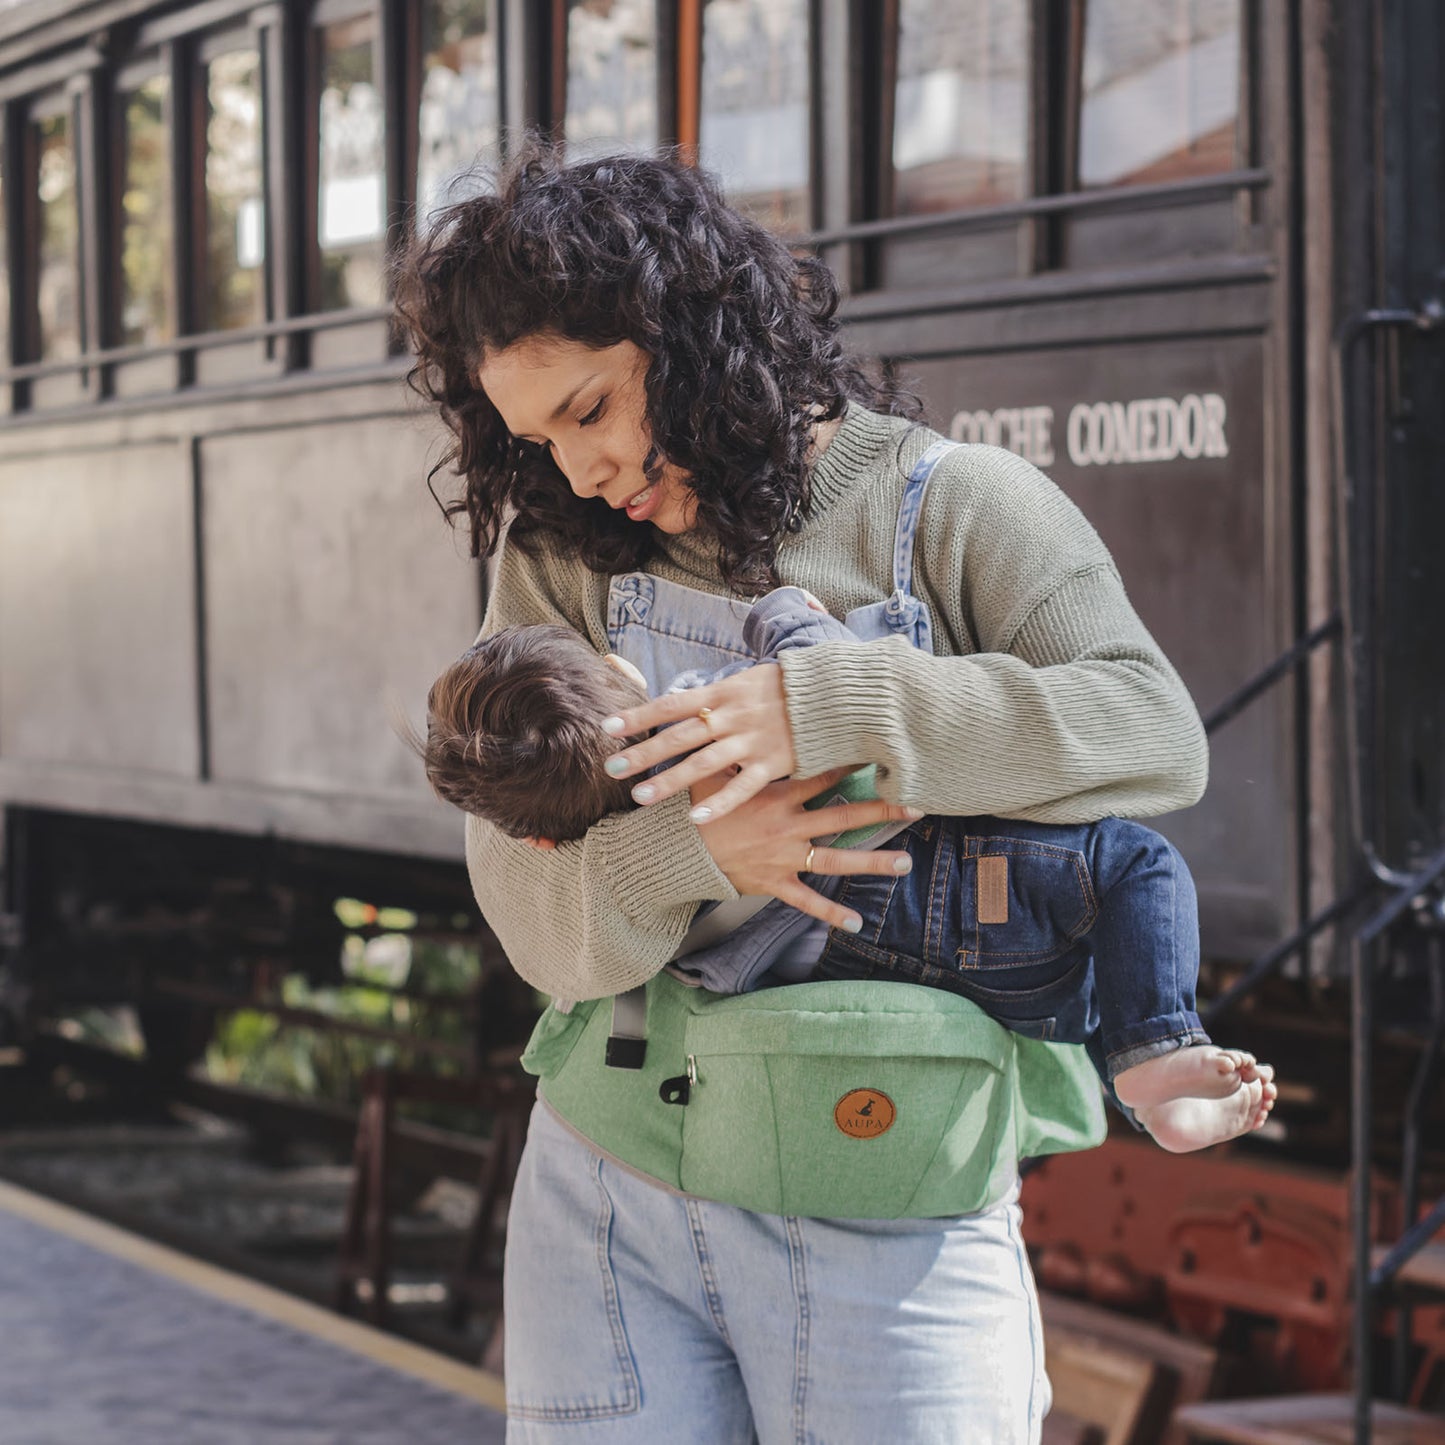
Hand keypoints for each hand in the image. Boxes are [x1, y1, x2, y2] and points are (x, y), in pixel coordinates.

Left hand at [603, 664, 795, 821]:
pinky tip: (696, 818)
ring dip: (670, 781)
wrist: (838, 695)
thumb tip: (681, 704)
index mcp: (724, 692)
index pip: (672, 704)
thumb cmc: (790, 687)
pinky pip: (742, 787)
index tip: (608, 727)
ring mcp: (752, 740)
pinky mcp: (774, 763)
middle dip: (644, 752)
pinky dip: (719, 803)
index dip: (639, 715)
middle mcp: (733, 716)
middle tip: (612, 768)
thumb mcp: (748, 680)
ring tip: (640, 796)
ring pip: (703, 764)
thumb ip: (716, 696)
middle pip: (679, 736)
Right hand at [697, 767, 921, 931]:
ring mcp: (785, 857)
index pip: (822, 775)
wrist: (678, 851)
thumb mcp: (714, 773)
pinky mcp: (776, 883)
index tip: (880, 753)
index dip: (852, 763)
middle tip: (917, 807)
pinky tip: (857, 922)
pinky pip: (807, 901)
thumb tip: (741, 718)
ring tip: (905, 863)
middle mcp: (788, 827)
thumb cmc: (696, 808)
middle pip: (843, 816)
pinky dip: (831, 912)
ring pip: (836, 860)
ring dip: (872, 862)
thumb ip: (737, 751)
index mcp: (777, 796)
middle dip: (881, 811)